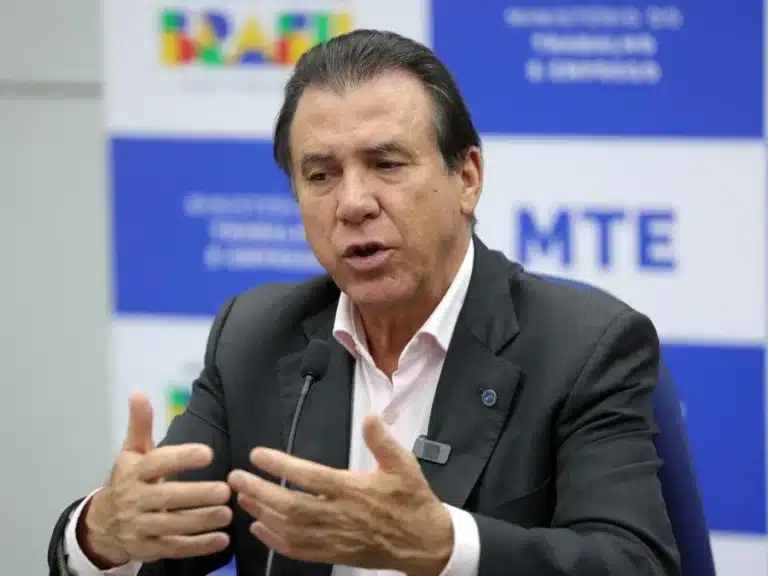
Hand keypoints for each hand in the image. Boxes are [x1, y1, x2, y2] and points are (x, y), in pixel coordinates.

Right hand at [79, 393, 231, 566]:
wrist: (102, 525)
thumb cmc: (128, 480)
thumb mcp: (132, 451)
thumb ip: (140, 424)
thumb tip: (138, 392)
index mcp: (133, 472)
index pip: (156, 463)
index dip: (181, 458)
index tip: (207, 453)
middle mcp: (134, 500)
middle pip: (166, 497)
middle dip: (196, 495)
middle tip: (225, 490)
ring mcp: (139, 527)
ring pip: (172, 525)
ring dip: (201, 521)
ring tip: (228, 513)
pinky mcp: (147, 549)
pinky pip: (174, 548)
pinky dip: (198, 546)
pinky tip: (222, 540)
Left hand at [228, 413, 453, 575]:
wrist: (424, 543)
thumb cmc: (412, 499)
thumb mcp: (404, 464)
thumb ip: (382, 440)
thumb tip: (369, 415)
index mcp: (354, 489)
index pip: (310, 476)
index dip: (281, 465)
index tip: (258, 455)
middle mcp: (340, 515)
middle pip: (290, 506)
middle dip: (259, 492)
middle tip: (236, 479)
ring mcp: (335, 538)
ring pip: (290, 529)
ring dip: (262, 514)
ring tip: (242, 498)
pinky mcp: (334, 554)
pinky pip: (298, 550)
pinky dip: (275, 541)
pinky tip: (260, 528)